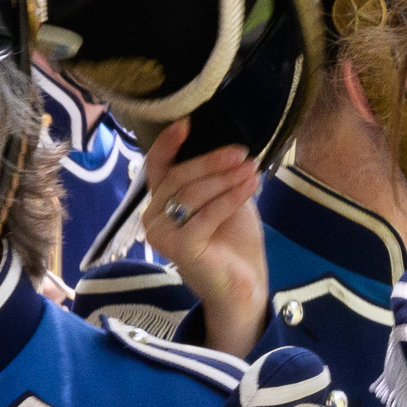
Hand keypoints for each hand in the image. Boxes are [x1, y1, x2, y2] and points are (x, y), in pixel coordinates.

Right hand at [136, 117, 272, 355]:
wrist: (244, 284)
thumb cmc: (233, 241)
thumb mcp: (225, 197)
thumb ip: (217, 175)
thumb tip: (228, 142)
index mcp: (162, 201)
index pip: (157, 167)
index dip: (168, 143)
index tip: (187, 122)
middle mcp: (154, 217)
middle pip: (178, 177)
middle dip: (211, 162)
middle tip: (242, 154)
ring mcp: (162, 234)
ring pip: (191, 194)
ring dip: (225, 179)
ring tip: (252, 170)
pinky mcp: (178, 249)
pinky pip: (204, 215)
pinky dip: (229, 198)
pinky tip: (250, 187)